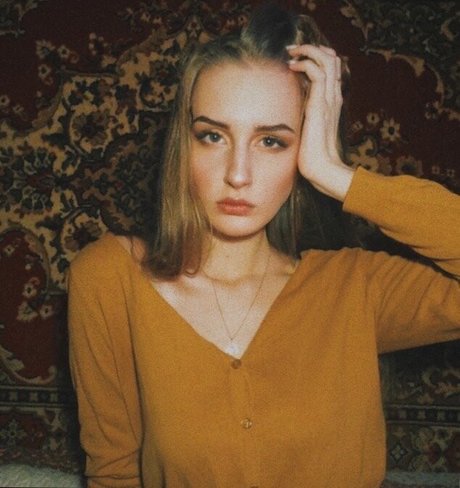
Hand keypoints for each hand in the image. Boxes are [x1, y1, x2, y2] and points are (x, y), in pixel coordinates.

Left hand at [287, 44, 353, 200]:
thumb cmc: (312, 155)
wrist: (320, 168)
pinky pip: (318, 72)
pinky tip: (292, 67)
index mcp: (331, 103)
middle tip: (293, 50)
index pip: (332, 70)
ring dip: (308, 50)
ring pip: (328, 59)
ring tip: (291, 52)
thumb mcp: (307, 131)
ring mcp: (329, 99)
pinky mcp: (320, 104)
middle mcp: (333, 97)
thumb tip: (290, 110)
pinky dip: (305, 62)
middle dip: (313, 48)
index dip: (318, 58)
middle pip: (333, 59)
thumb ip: (305, 118)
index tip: (297, 58)